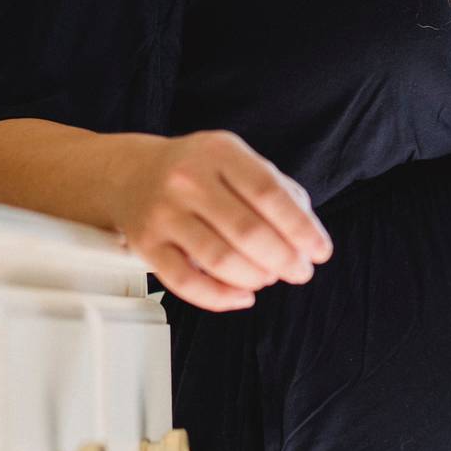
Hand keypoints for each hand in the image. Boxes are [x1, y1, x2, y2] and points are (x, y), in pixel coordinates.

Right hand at [111, 129, 333, 312]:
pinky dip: (220, 297)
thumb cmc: (196, 170)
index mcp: (219, 152)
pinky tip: (241, 296)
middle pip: (247, 231)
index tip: (320, 251)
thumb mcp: (235, 159)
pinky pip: (185, 283)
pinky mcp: (146, 245)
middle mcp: (188, 179)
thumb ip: (275, 189)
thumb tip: (307, 234)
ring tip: (269, 277)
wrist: (131, 172)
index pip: (268, 193)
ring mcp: (164, 213)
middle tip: (299, 271)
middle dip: (284, 259)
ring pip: (219, 259)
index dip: (300, 228)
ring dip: (256, 277)